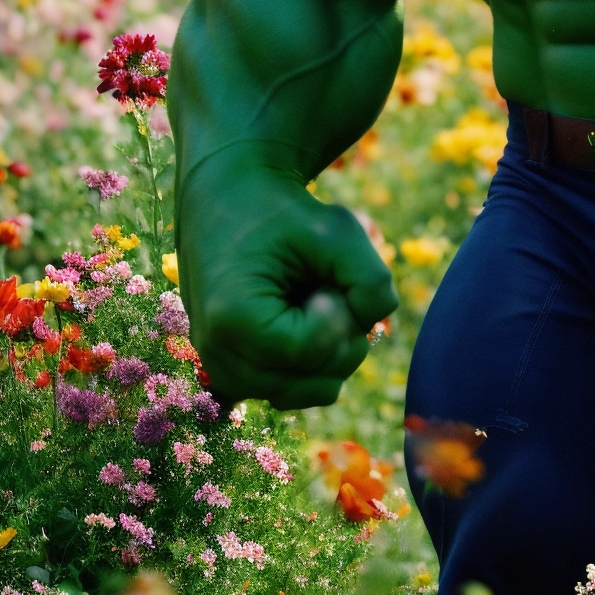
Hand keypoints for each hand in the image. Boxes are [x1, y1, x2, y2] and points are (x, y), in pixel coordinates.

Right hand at [177, 163, 395, 408]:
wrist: (228, 204)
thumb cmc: (283, 213)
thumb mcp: (339, 229)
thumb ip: (373, 280)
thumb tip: (375, 326)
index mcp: (232, 320)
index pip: (317, 349)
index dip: (341, 310)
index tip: (322, 273)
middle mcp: (220, 358)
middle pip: (322, 378)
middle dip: (340, 328)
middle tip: (315, 281)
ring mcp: (225, 375)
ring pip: (317, 391)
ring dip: (330, 344)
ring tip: (306, 298)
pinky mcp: (237, 379)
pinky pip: (303, 390)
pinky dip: (316, 357)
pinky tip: (298, 316)